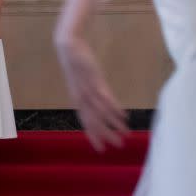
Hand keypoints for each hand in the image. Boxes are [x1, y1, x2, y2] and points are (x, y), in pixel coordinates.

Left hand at [55, 36, 127, 150]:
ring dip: (114, 125)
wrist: (69, 46)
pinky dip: (114, 108)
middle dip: (107, 135)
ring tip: (126, 133)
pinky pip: (106, 98)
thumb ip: (90, 92)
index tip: (101, 149)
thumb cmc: (76, 63)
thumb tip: (98, 101)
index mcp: (77, 99)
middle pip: (95, 122)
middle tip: (118, 146)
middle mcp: (82, 98)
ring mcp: (88, 89)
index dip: (93, 136)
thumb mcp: (82, 81)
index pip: (86, 122)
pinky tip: (124, 116)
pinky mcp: (95, 79)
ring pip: (102, 113)